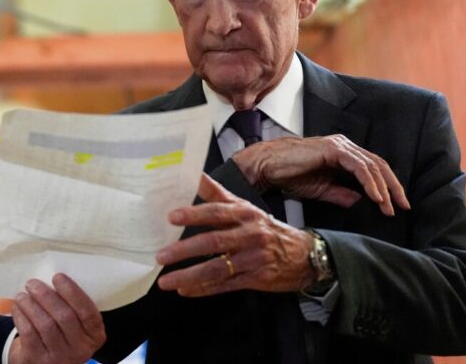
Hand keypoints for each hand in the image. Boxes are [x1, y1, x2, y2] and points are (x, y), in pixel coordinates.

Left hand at [8, 273, 105, 363]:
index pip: (88, 313)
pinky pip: (29, 333)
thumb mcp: (75, 325)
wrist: (44, 362)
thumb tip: (54, 277)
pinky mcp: (38, 359)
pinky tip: (18, 307)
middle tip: (32, 283)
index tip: (57, 277)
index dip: (73, 293)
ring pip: (45, 324)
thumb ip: (72, 305)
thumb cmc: (60, 333)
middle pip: (64, 316)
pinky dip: (21, 316)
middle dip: (46, 295)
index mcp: (94, 335)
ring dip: (31, 305)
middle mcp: (81, 349)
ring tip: (22, 295)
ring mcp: (59, 357)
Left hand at [155, 175, 315, 295]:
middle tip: (161, 255)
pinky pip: (226, 285)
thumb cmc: (266, 228)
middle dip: (185, 249)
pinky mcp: (256, 279)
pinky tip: (185, 290)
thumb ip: (217, 193)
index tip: (172, 216)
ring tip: (167, 280)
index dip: (194, 213)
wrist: (304, 254)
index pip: (217, 211)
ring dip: (190, 275)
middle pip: (214, 241)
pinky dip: (204, 289)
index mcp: (245, 214)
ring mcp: (253, 258)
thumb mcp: (245, 207)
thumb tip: (194, 174)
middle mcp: (249, 235)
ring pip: (217, 268)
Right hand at [232, 134, 409, 215]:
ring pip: (372, 166)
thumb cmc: (289, 176)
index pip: (373, 169)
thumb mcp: (321, 190)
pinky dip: (370, 183)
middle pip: (379, 165)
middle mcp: (345, 147)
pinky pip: (359, 166)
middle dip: (393, 188)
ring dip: (384, 188)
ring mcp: (340, 145)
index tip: (396, 207)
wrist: (267, 167)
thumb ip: (342, 194)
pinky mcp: (333, 149)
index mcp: (343, 155)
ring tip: (388, 207)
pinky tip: (375, 198)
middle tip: (402, 207)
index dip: (388, 187)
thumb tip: (360, 202)